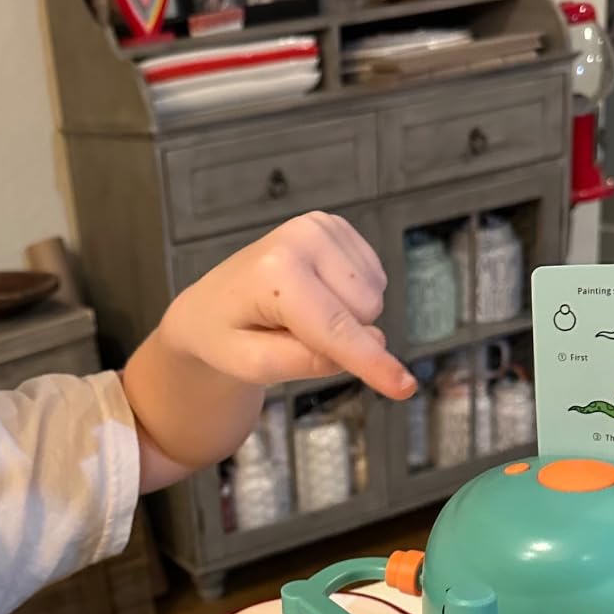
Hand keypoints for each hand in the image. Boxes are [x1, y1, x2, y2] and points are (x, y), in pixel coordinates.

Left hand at [163, 211, 414, 400]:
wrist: (209, 307)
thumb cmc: (224, 338)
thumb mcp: (252, 366)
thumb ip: (306, 361)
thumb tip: (369, 345)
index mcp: (275, 272)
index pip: (334, 327)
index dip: (371, 362)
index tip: (404, 387)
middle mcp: (303, 237)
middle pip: (365, 314)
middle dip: (338, 337)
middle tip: (289, 333)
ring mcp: (322, 226)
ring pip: (374, 299)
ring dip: (343, 318)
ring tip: (295, 314)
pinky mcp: (336, 228)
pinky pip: (374, 281)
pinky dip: (348, 299)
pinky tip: (312, 295)